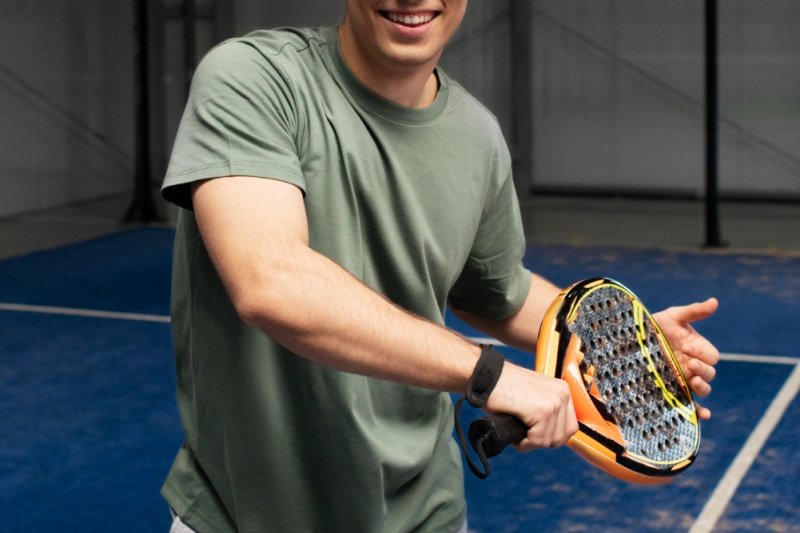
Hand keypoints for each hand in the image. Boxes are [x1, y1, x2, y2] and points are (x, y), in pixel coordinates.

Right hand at [486, 363, 578, 450]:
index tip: (536, 436)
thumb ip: (546, 411)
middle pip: (562, 436)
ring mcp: (554, 402)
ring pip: (549, 440)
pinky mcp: (542, 411)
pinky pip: (538, 440)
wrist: (487, 377)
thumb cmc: (502, 387)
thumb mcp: (532, 397)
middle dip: (541, 441)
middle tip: (524, 437)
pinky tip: (516, 436)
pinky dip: (525, 444)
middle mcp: (562, 394)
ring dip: (532, 443)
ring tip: (518, 435)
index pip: (569, 426)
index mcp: (562, 390)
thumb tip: (551, 436)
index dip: (551, 436)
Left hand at [653, 298, 719, 419]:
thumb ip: (694, 311)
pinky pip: (691, 405)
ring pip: (703, 389)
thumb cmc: (654, 326)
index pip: (712, 357)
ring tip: (692, 380)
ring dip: (702, 387)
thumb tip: (715, 301)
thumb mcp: (672, 317)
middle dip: (703, 370)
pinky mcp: (673, 390)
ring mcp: (683, 379)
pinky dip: (700, 412)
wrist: (631, 341)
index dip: (703, 353)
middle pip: (710, 374)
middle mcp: (692, 365)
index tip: (686, 346)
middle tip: (688, 362)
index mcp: (697, 349)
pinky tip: (704, 415)